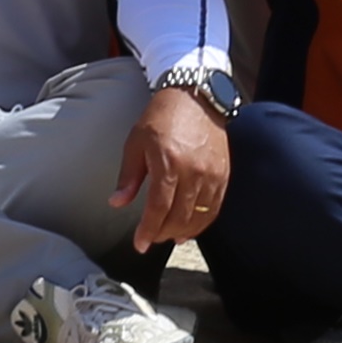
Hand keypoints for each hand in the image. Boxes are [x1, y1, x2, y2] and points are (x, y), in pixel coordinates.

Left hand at [115, 81, 230, 250]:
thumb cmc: (161, 117)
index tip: (140, 244)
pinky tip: (189, 228)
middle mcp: (193, 172)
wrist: (195, 97)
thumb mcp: (136, 142)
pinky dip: (202, 222)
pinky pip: (214, 208)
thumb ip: (129, 176)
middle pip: (180, 216)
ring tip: (168, 236)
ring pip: (199, 216)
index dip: (148, 230)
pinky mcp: (224, 175)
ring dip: (183, 231)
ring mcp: (212, 175)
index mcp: (168, 162)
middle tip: (151, 239)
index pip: (158, 207)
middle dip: (163, 233)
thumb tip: (117, 203)